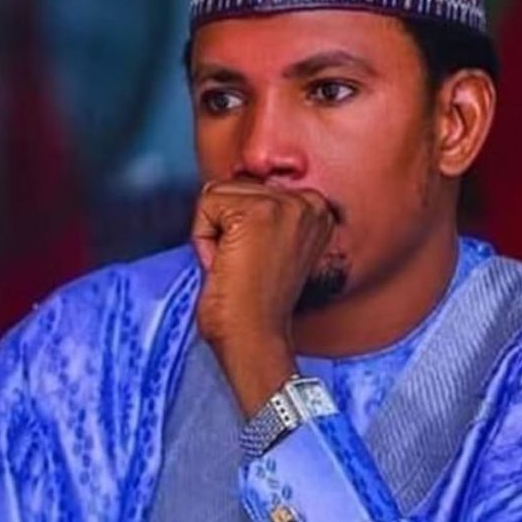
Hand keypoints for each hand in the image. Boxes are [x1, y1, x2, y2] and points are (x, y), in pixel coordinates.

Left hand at [192, 181, 335, 413]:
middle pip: (234, 186)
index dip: (239, 228)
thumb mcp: (272, 245)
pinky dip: (203, 239)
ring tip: (237, 267)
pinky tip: (227, 265)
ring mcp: (285, 204)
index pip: (251, 188)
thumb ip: (264, 212)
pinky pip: (205, 205)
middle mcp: (309, 200)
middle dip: (225, 228)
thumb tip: (229, 181)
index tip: (258, 263)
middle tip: (245, 268)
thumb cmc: (256, 303)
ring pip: (217, 193)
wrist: (255, 340)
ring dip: (214, 234)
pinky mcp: (257, 211)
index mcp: (317, 209)